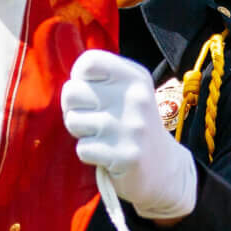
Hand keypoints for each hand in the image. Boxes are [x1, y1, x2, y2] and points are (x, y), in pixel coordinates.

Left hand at [62, 50, 197, 221]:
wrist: (162, 167)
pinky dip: (89, 154)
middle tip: (95, 120)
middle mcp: (136, 98)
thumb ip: (98, 80)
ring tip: (102, 137)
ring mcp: (132, 127)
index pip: (88, 63)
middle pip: (72, 91)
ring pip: (73, 121)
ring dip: (81, 133)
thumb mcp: (125, 92)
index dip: (80, 80)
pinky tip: (107, 154)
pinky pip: (82, 149)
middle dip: (74, 109)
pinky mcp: (126, 155)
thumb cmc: (129, 125)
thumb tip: (68, 86)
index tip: (92, 94)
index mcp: (135, 77)